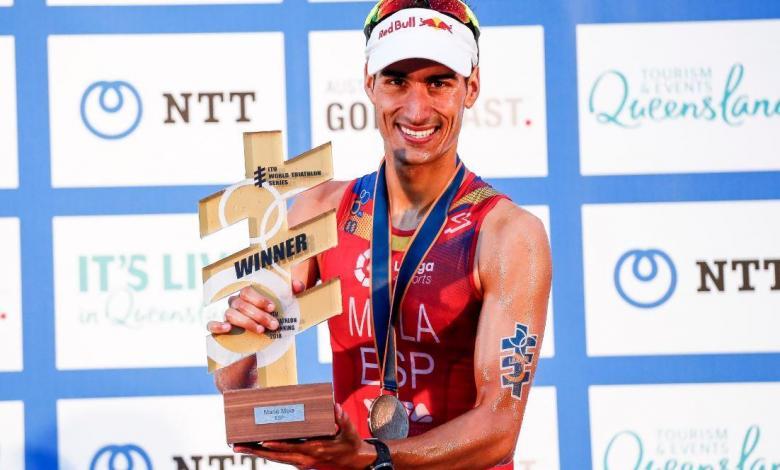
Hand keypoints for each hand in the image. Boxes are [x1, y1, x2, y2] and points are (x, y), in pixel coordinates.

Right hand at [207, 280, 305, 334]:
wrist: (258, 342)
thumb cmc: (269, 318)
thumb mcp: (281, 307)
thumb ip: (290, 293)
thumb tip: (298, 285)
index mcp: (246, 295)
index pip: (247, 291)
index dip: (259, 299)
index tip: (272, 308)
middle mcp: (234, 303)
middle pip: (242, 304)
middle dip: (259, 315)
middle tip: (274, 325)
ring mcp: (224, 315)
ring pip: (231, 314)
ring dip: (246, 322)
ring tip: (261, 331)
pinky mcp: (217, 329)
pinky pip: (211, 325)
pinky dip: (217, 325)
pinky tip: (228, 328)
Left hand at [233, 404, 376, 469]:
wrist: (354, 460)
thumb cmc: (350, 443)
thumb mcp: (349, 431)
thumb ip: (342, 419)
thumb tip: (335, 407)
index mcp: (315, 450)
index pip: (291, 449)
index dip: (276, 446)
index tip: (262, 441)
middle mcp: (305, 459)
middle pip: (276, 456)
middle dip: (256, 451)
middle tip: (238, 446)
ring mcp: (301, 462)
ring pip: (275, 459)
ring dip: (257, 453)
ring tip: (239, 447)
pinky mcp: (300, 461)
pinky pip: (280, 458)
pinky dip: (267, 453)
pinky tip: (255, 447)